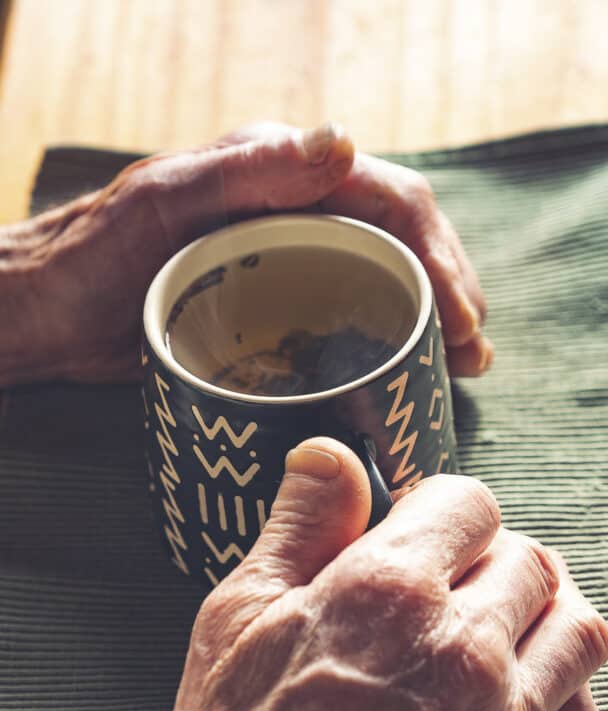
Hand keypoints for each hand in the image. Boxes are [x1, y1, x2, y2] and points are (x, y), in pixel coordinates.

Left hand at [0, 122, 489, 386]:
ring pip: (380, 270)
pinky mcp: (270, 296)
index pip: (386, 199)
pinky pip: (345, 305)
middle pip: (398, 235)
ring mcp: (283, 251)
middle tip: (476, 352)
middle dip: (449, 288)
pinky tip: (407, 365)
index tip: (463, 321)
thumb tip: (342, 144)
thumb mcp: (162, 206)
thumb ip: (245, 173)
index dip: (438, 257)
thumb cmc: (90, 258)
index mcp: (275, 169)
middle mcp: (289, 203)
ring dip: (429, 312)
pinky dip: (386, 333)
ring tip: (462, 364)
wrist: (47, 311)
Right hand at [44, 442, 606, 710]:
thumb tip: (331, 457)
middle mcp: (462, 645)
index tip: (424, 531)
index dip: (444, 509)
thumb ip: (299, 526)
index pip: (470, 504)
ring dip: (548, 610)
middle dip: (494, 556)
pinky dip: (564, 690)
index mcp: (390, 588)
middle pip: (530, 560)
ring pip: (578, 629)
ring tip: (505, 622)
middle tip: (456, 581)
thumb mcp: (237, 616)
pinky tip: (524, 692)